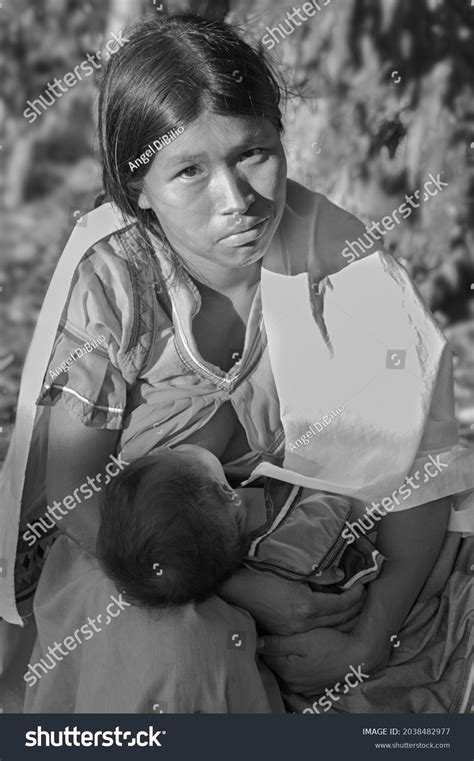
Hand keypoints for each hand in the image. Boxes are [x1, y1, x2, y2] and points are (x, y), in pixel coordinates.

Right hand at [219, 567, 364, 634]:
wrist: (235, 588)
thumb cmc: (262, 573)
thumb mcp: (292, 569)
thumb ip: (319, 574)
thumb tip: (340, 575)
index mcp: (306, 607)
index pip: (342, 605)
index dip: (356, 595)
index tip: (363, 585)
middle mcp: (303, 624)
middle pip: (340, 620)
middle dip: (356, 608)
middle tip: (364, 595)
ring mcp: (294, 632)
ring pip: (329, 628)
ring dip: (344, 617)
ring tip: (353, 605)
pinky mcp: (286, 634)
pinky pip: (315, 630)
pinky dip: (328, 623)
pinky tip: (332, 615)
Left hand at [258, 627, 372, 695]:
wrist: (359, 658)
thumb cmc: (331, 645)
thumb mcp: (304, 640)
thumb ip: (279, 644)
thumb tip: (256, 643)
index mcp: (286, 670)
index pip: (265, 653)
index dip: (262, 637)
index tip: (262, 623)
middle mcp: (291, 682)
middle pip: (274, 661)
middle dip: (272, 646)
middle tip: (273, 626)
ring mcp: (302, 686)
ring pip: (284, 666)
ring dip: (283, 654)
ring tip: (286, 637)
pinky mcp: (311, 686)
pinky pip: (296, 671)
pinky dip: (295, 661)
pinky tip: (300, 650)